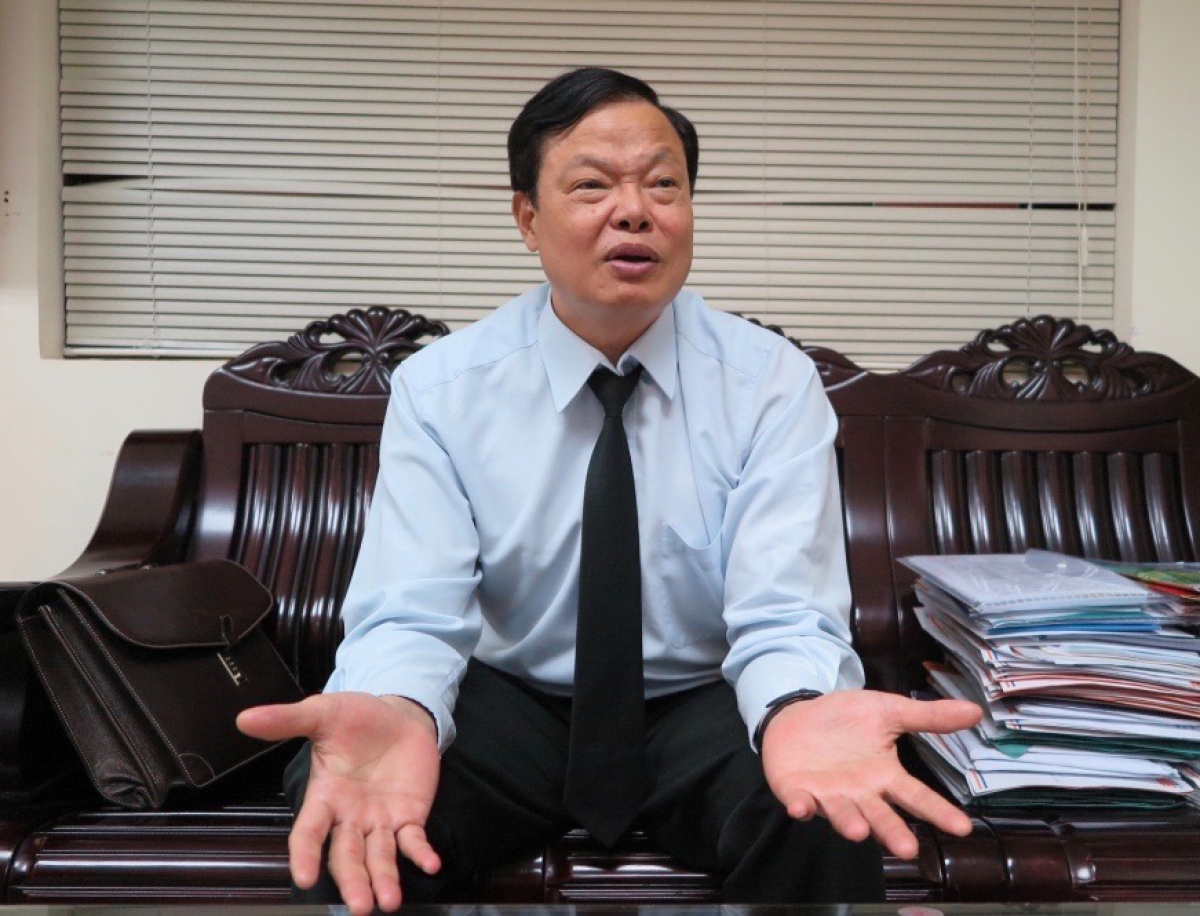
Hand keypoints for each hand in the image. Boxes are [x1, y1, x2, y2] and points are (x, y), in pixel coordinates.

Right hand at [237, 693, 440, 915]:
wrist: (400, 715)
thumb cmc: (357, 718)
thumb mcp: (323, 713)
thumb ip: (288, 720)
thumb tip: (244, 718)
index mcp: (324, 797)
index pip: (309, 833)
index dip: (306, 855)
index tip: (304, 878)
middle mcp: (350, 817)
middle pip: (347, 856)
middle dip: (352, 881)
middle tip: (359, 907)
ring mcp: (380, 821)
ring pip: (378, 857)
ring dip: (384, 879)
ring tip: (387, 903)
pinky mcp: (409, 816)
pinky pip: (414, 840)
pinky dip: (421, 854)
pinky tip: (431, 864)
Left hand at [760, 689, 980, 859]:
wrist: (799, 715)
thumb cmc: (847, 719)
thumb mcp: (888, 710)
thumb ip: (927, 716)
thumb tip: (975, 710)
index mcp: (884, 776)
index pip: (916, 796)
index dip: (937, 811)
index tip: (962, 827)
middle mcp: (860, 793)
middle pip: (880, 816)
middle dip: (892, 832)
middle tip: (907, 849)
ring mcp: (828, 795)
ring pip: (842, 814)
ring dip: (849, 823)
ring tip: (859, 832)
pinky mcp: (796, 791)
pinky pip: (799, 802)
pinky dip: (800, 806)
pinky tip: (802, 808)